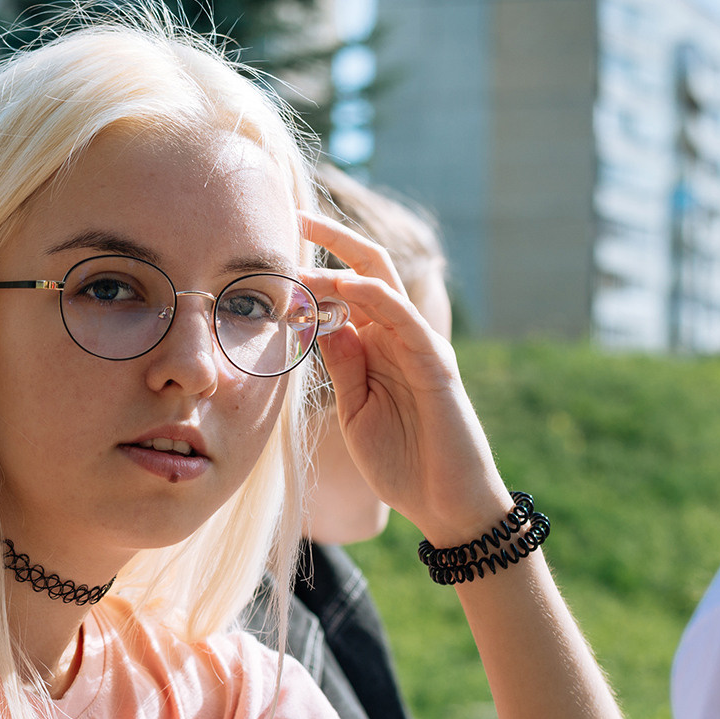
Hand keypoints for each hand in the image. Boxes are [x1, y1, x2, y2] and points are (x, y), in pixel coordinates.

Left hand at [300, 213, 508, 544]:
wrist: (445, 503)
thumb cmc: (401, 461)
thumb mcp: (355, 408)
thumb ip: (341, 364)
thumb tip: (318, 321)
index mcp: (377, 344)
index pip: (346, 287)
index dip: (315, 263)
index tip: (275, 248)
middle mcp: (399, 335)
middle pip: (368, 267)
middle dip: (333, 238)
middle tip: (293, 215)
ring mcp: (420, 346)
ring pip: (382, 287)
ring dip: (341, 267)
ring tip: (303, 258)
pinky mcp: (436, 365)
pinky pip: (405, 320)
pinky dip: (378, 299)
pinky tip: (349, 286)